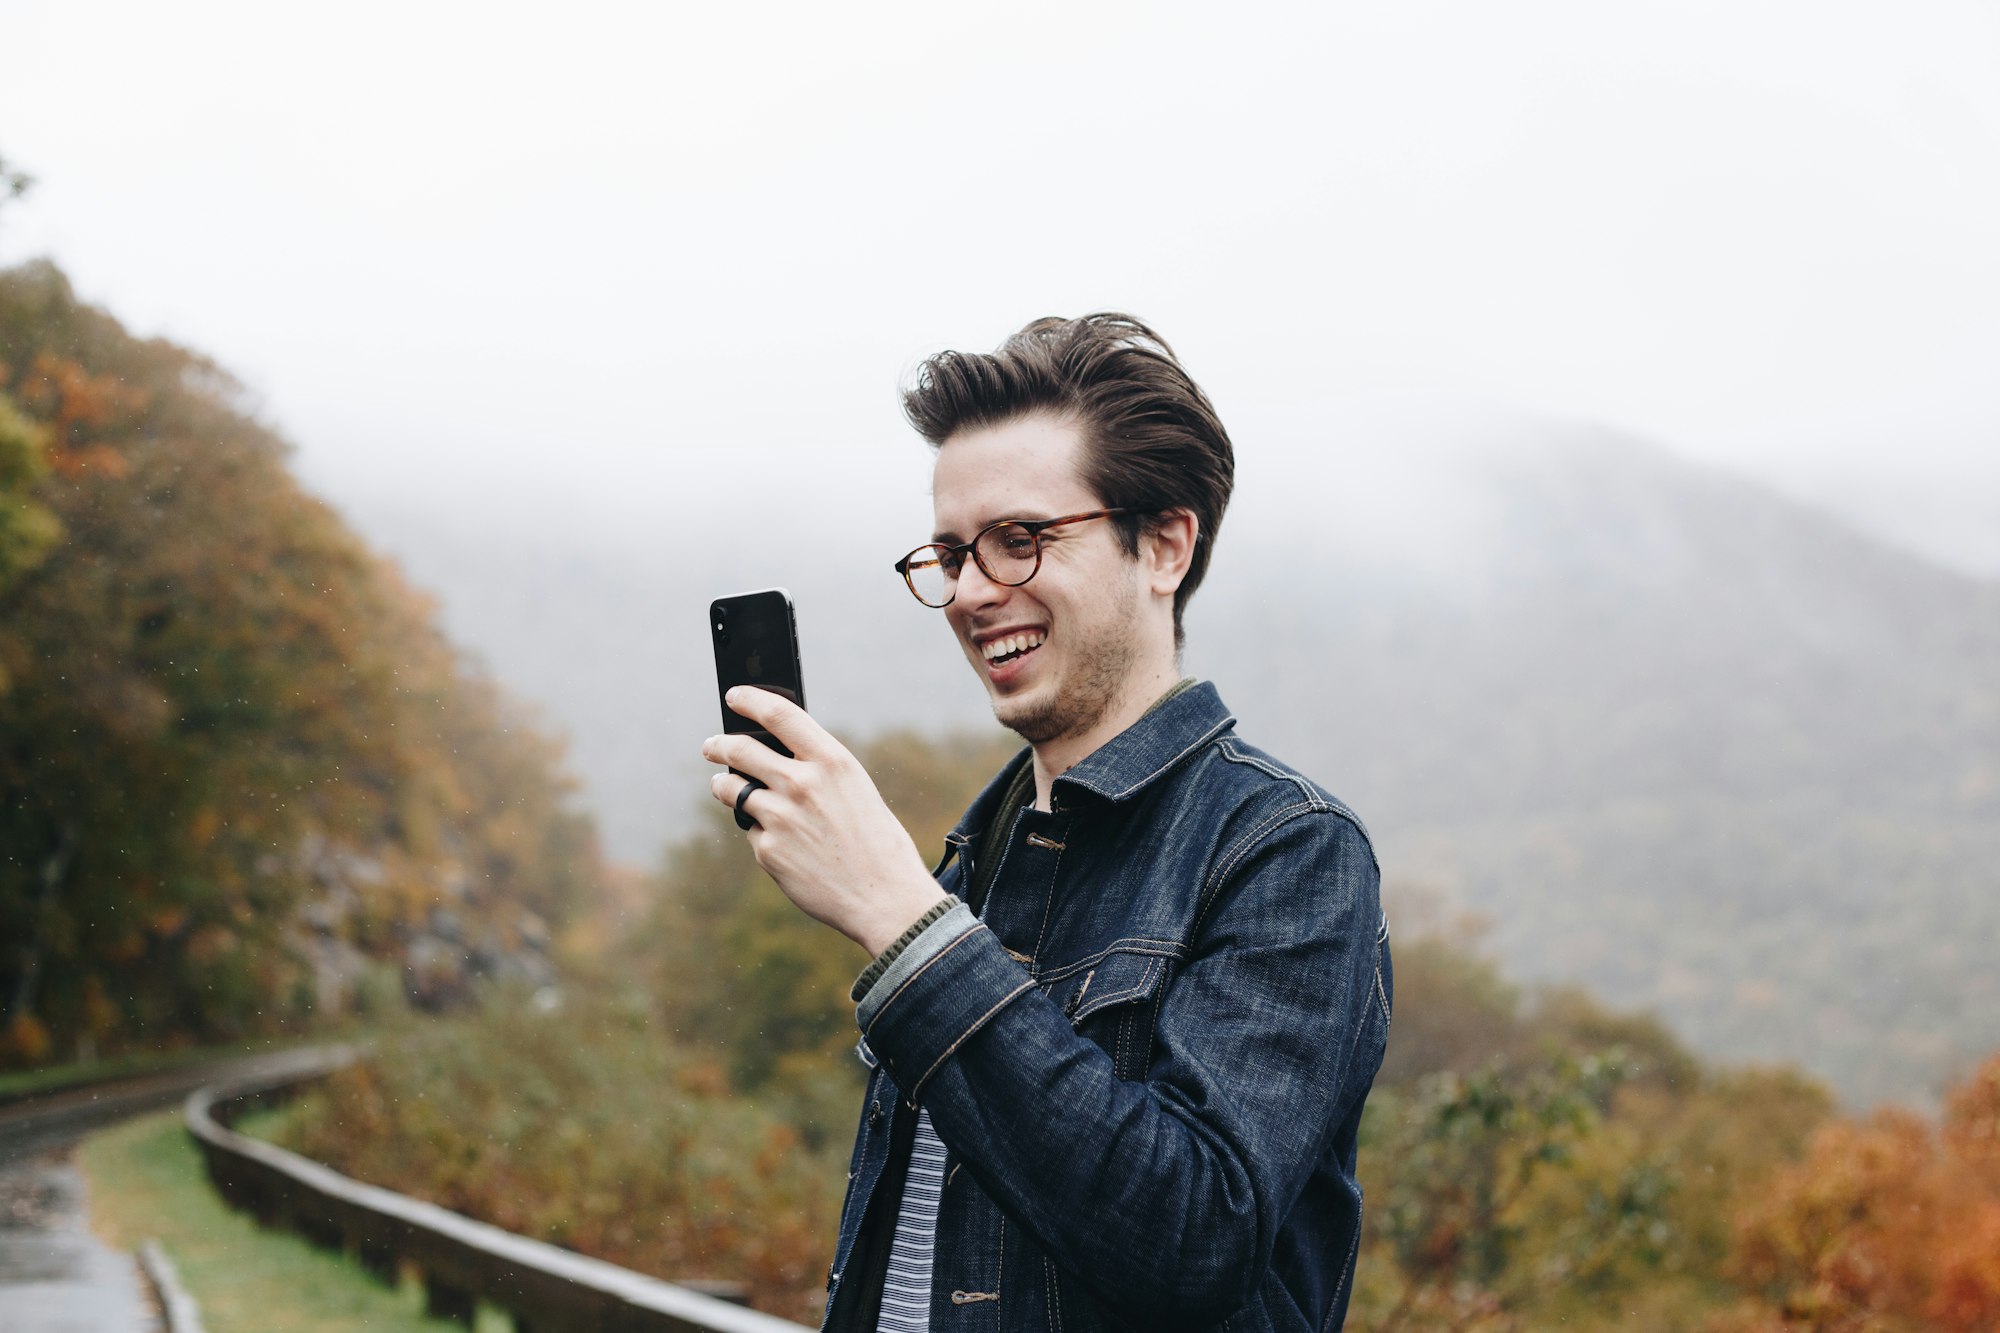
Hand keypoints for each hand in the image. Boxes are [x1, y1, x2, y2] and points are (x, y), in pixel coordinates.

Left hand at [701, 687, 945, 955]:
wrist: (884, 897)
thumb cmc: (875, 840)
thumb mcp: (854, 789)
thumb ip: (817, 768)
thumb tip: (772, 754)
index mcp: (831, 761)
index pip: (778, 714)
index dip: (750, 700)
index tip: (734, 696)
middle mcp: (802, 783)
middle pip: (740, 749)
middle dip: (718, 744)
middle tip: (711, 745)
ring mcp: (780, 818)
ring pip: (731, 789)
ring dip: (724, 786)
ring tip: (724, 787)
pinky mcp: (767, 850)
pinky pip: (750, 831)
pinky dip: (758, 832)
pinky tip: (782, 842)